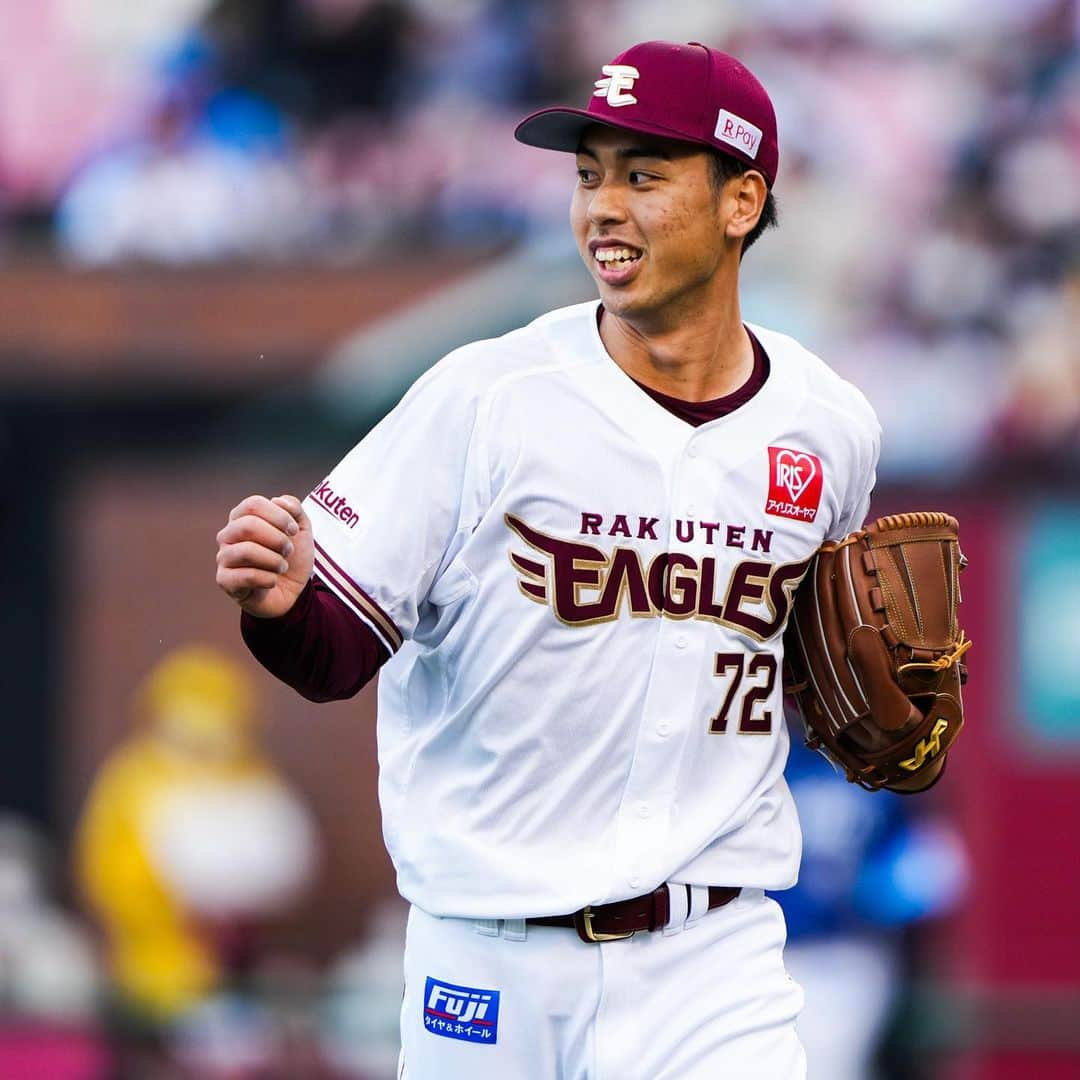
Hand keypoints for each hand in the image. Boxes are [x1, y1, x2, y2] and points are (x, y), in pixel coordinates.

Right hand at [216, 494, 312, 617]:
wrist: (292, 591)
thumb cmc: (291, 557)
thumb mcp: (301, 529)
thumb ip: (294, 508)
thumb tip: (277, 500)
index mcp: (243, 517)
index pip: (253, 504)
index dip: (279, 516)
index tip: (294, 531)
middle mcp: (228, 534)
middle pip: (248, 525)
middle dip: (277, 539)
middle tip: (288, 551)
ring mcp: (224, 557)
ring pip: (246, 551)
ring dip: (274, 560)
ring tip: (282, 567)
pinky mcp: (224, 580)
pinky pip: (245, 576)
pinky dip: (268, 579)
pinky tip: (273, 581)